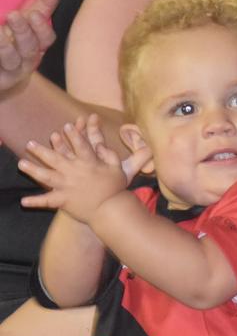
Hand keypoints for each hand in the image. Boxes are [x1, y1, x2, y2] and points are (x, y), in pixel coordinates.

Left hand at [0, 0, 59, 92]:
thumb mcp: (23, 19)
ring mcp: (17, 70)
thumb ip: (42, 2)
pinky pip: (3, 66)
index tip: (38, 7)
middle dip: (26, 31)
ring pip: (17, 58)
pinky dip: (1, 51)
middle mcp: (30, 57)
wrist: (0, 72)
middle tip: (14, 16)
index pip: (46, 33)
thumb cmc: (12, 42)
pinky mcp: (4, 79)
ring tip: (0, 31)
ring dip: (8, 45)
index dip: (43, 21)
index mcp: (37, 41)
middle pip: (34, 46)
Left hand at [18, 114, 150, 221]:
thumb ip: (109, 154)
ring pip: (46, 176)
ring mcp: (66, 186)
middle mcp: (74, 172)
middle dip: (42, 150)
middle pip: (55, 158)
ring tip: (21, 164)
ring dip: (32, 170)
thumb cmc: (116, 188)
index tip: (66, 126)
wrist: (111, 209)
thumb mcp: (117, 168)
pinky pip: (47, 201)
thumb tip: (100, 144)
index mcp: (88, 163)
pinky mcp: (63, 200)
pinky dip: (35, 202)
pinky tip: (24, 201)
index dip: (73, 134)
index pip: (80, 145)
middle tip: (30, 144)